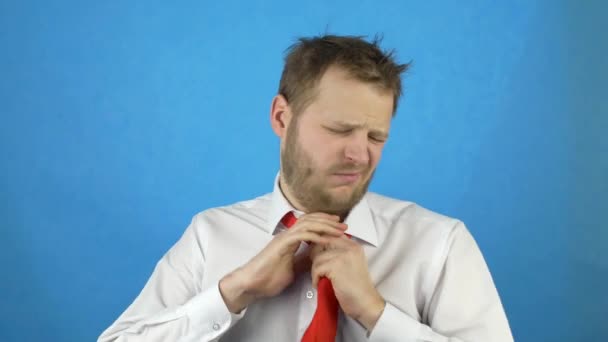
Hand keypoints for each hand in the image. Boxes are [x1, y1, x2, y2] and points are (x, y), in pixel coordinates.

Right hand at [220, 213, 346, 312]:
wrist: (252, 283)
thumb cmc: (269, 277)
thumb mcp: (294, 268)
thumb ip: (304, 260)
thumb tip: (319, 257)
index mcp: (290, 239)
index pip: (310, 223)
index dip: (325, 222)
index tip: (339, 227)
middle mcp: (287, 234)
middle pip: (310, 219)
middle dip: (328, 220)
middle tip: (344, 224)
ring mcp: (284, 238)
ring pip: (308, 224)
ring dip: (325, 225)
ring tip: (339, 230)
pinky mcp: (281, 244)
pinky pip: (301, 235)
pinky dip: (315, 236)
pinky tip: (326, 240)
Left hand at [310, 235, 385, 330]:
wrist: (365, 304)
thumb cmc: (355, 288)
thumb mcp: (349, 264)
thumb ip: (338, 253)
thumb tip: (316, 246)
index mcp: (354, 245)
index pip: (330, 235)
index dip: (320, 244)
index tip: (317, 257)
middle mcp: (350, 247)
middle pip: (322, 243)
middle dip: (315, 256)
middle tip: (317, 270)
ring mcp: (343, 256)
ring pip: (317, 257)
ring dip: (315, 271)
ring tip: (320, 280)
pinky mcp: (336, 266)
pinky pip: (317, 268)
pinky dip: (315, 278)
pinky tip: (320, 285)